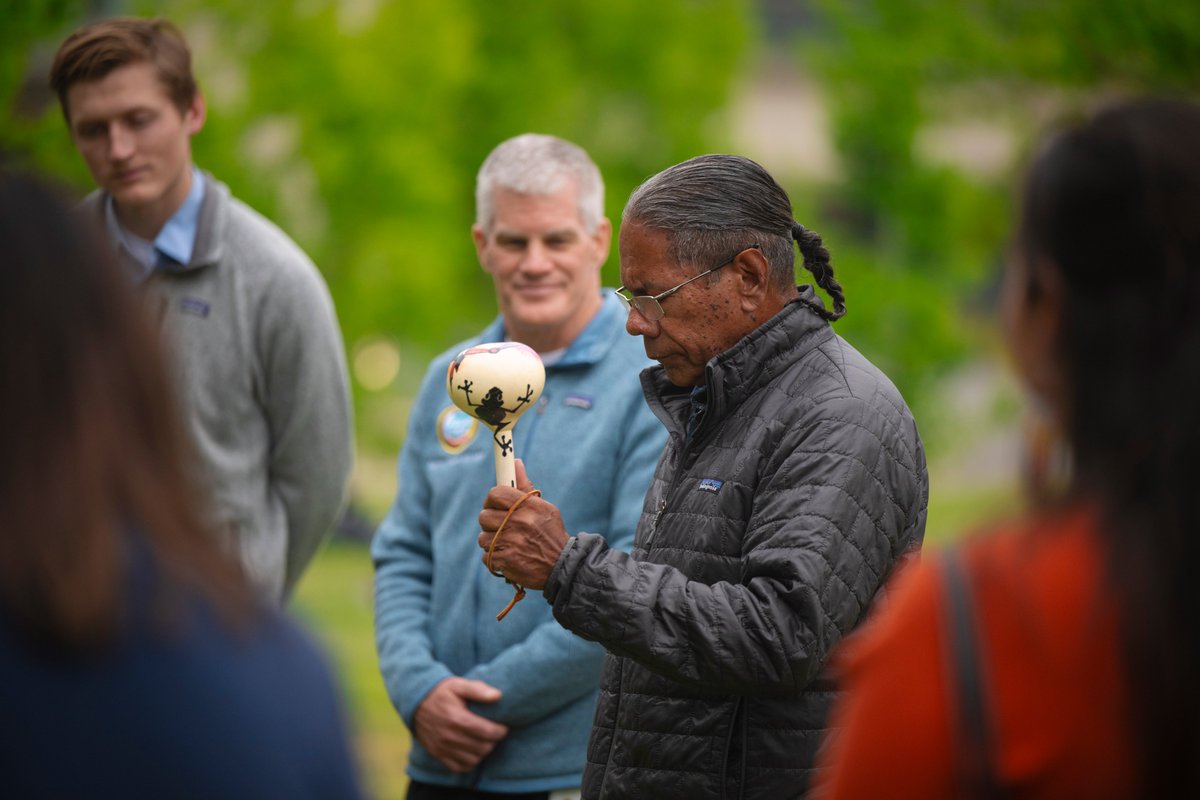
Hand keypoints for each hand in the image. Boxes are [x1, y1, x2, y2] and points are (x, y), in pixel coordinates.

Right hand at [411, 677, 507, 772]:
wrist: (416, 702)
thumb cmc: (441, 692)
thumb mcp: (458, 685)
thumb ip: (478, 690)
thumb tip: (498, 696)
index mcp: (455, 718)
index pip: (486, 732)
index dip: (500, 731)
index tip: (504, 727)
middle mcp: (448, 736)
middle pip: (481, 747)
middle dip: (493, 741)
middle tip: (495, 733)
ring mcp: (441, 748)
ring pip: (473, 760)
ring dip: (483, 752)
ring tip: (485, 740)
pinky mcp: (438, 754)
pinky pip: (460, 767)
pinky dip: (470, 762)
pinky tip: (473, 750)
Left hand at [478, 459, 569, 589]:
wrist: (563, 567)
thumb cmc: (551, 533)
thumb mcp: (543, 508)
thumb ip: (525, 487)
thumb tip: (515, 462)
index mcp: (528, 506)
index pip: (495, 493)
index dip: (491, 499)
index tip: (494, 505)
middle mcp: (519, 522)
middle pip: (484, 516)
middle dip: (489, 522)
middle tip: (500, 526)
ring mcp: (511, 542)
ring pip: (483, 538)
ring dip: (492, 542)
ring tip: (507, 544)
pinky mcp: (506, 560)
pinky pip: (486, 555)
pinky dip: (495, 558)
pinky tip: (509, 556)